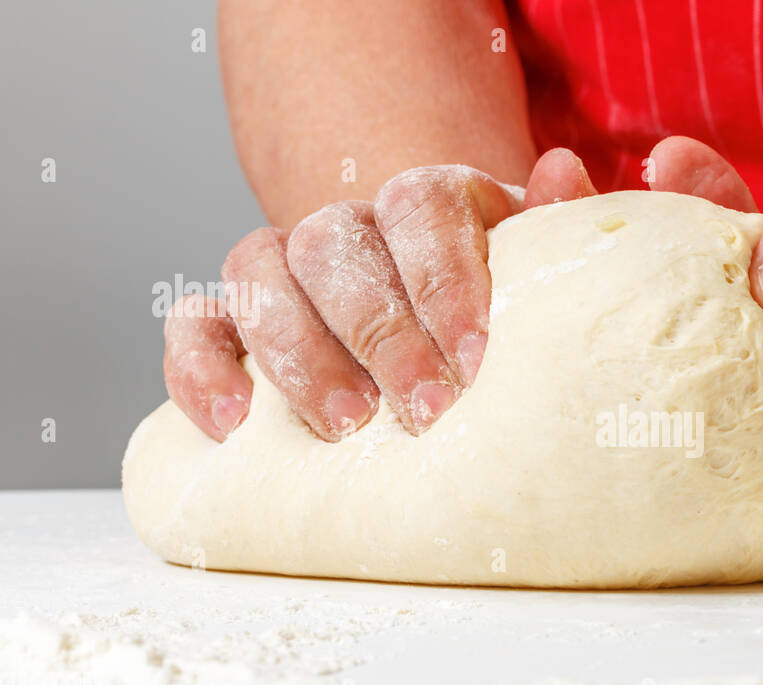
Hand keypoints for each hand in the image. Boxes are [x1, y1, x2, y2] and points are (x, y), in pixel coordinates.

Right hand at [163, 151, 597, 441]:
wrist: (444, 344)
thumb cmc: (501, 317)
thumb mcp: (540, 274)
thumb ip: (557, 225)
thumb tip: (560, 170)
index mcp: (430, 203)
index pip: (421, 204)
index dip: (444, 279)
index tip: (474, 361)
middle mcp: (350, 224)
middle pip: (333, 243)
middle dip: (378, 332)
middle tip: (422, 408)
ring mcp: (283, 268)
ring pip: (257, 273)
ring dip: (298, 353)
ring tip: (346, 426)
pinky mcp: (231, 319)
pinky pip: (194, 325)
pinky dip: (201, 369)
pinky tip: (235, 426)